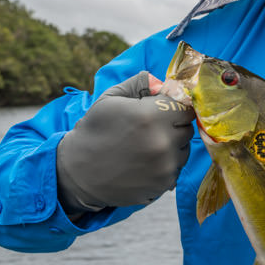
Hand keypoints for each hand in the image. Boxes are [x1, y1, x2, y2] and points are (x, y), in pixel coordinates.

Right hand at [56, 71, 194, 217]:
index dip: (174, 107)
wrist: (77, 173)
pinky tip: (144, 163)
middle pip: (187, 128)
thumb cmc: (94, 131)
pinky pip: (177, 168)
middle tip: (151, 129)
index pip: (185, 107)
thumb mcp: (110, 99)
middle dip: (173, 126)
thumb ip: (139, 84)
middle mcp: (163, 142)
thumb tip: (162, 80)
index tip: (162, 111)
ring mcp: (165, 166)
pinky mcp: (164, 183)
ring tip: (145, 147)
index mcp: (150, 116)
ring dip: (171, 146)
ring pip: (184, 150)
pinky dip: (165, 165)